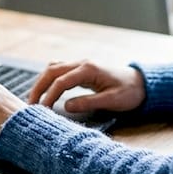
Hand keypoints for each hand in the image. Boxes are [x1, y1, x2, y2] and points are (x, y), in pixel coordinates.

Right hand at [29, 60, 145, 113]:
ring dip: (42, 82)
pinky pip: (60, 71)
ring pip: (53, 68)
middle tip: (30, 104)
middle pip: (52, 71)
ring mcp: (81, 65)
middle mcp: (82, 63)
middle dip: (38, 87)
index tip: (42, 110)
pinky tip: (46, 92)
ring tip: (34, 99)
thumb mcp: (112, 101)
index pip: (61, 81)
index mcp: (89, 69)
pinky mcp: (81, 70)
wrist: (142, 83)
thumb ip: (88, 102)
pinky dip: (49, 80)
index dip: (49, 96)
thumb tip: (66, 107)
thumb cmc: (130, 92)